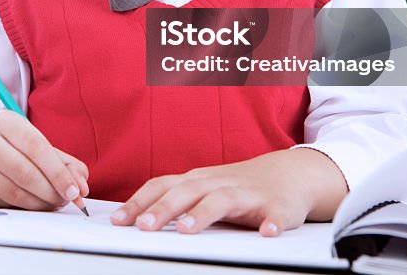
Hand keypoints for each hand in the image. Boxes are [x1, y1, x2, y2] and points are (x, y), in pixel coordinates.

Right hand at [0, 109, 89, 209]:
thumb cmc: (11, 152)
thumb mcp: (38, 149)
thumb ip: (65, 164)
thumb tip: (80, 185)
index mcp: (5, 121)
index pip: (36, 146)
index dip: (58, 171)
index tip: (75, 191)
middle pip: (25, 171)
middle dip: (51, 191)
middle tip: (66, 200)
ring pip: (14, 191)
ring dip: (40, 203)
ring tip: (52, 203)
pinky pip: (2, 203)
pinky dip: (24, 208)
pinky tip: (34, 205)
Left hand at [109, 148, 346, 236]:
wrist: (288, 174)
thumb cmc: (236, 185)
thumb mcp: (201, 188)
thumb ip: (172, 200)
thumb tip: (133, 218)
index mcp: (196, 180)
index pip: (161, 187)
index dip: (139, 202)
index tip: (118, 221)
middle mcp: (217, 183)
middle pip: (186, 192)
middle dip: (163, 210)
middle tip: (143, 227)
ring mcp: (247, 193)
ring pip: (222, 200)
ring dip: (203, 214)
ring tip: (186, 230)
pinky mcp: (278, 205)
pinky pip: (275, 214)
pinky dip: (271, 222)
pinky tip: (267, 233)